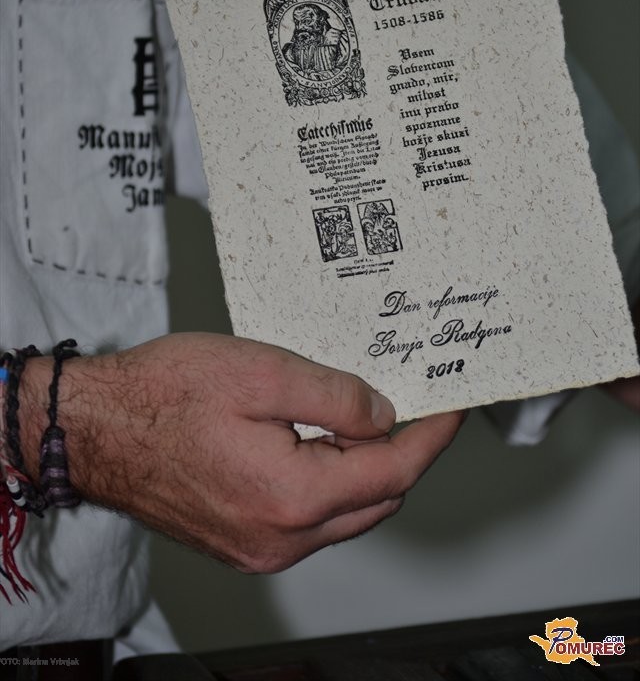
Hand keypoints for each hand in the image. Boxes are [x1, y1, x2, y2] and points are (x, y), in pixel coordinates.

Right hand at [20, 333, 461, 572]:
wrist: (94, 430)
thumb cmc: (160, 397)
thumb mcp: (259, 370)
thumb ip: (334, 396)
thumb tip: (382, 415)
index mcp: (291, 495)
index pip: (393, 470)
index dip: (432, 436)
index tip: (452, 408)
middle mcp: (280, 538)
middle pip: (376, 499)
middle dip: (404, 453)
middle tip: (415, 406)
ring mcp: (259, 548)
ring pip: (345, 515)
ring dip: (366, 471)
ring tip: (365, 418)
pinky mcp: (241, 543)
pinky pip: (310, 521)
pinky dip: (330, 485)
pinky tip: (320, 444)